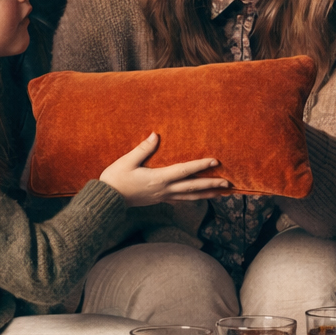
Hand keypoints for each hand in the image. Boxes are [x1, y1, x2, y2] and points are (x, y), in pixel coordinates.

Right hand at [99, 133, 230, 207]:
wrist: (107, 199)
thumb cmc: (115, 179)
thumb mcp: (127, 161)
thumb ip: (143, 148)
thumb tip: (156, 135)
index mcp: (159, 178)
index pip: (184, 171)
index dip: (200, 165)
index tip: (215, 161)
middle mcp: (164, 189)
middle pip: (193, 187)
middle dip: (211, 184)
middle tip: (228, 183)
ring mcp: (163, 196)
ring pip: (190, 196)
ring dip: (207, 194)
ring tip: (221, 193)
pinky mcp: (159, 200)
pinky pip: (181, 200)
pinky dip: (193, 198)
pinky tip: (200, 198)